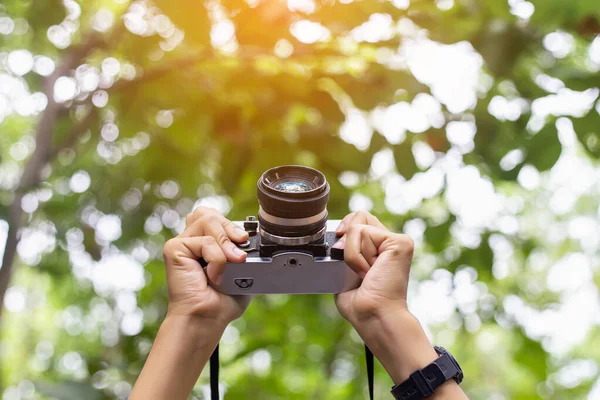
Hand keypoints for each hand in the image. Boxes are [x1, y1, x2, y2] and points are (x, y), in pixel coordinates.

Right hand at [162, 207, 251, 323]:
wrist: (208, 318)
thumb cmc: (222, 302)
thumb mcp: (242, 271)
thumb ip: (244, 250)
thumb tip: (250, 237)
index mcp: (204, 243)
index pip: (215, 216)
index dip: (231, 224)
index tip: (245, 239)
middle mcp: (191, 240)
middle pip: (208, 213)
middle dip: (229, 226)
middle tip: (241, 245)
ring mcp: (181, 243)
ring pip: (207, 220)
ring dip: (225, 241)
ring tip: (234, 261)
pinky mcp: (174, 249)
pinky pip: (205, 241)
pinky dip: (217, 258)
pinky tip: (214, 276)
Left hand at [333, 211, 413, 324]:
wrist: (372, 316)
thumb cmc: (360, 304)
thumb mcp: (343, 271)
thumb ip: (343, 250)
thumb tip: (335, 237)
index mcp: (378, 248)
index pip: (357, 222)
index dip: (343, 233)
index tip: (339, 253)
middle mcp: (389, 242)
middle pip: (359, 215)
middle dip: (346, 238)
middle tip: (352, 266)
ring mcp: (397, 241)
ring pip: (357, 225)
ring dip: (351, 253)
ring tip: (364, 272)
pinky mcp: (400, 242)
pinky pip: (362, 232)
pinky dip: (356, 255)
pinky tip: (368, 271)